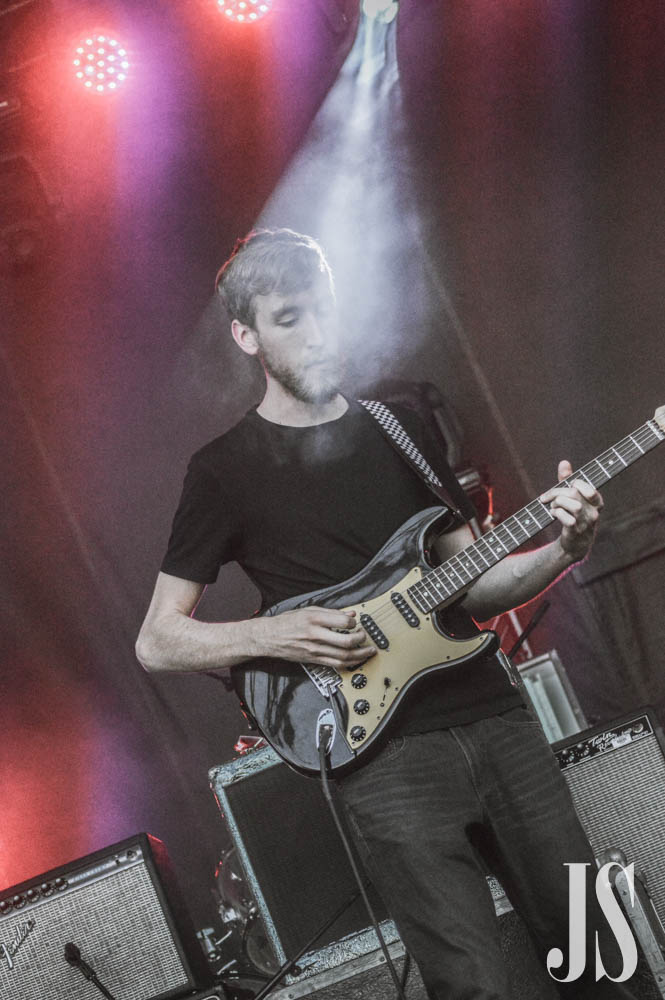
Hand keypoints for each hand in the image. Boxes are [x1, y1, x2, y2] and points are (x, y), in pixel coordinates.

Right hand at [252, 606, 375, 668]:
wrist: (269, 637)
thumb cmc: (287, 622)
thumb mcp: (308, 610)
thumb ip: (331, 612)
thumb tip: (350, 614)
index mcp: (314, 619)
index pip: (342, 622)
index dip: (354, 623)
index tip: (356, 622)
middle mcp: (315, 635)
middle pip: (346, 642)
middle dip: (361, 640)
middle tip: (364, 636)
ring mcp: (314, 650)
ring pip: (343, 656)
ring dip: (360, 655)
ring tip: (368, 651)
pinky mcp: (314, 660)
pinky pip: (335, 664)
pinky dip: (349, 662)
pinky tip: (356, 659)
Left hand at [539, 460, 603, 562]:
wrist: (575, 544)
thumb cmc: (574, 515)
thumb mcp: (572, 497)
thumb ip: (567, 480)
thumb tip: (564, 462)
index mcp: (597, 502)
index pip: (589, 487)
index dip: (574, 484)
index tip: (566, 486)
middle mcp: (594, 512)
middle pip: (574, 493)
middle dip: (556, 492)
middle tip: (547, 497)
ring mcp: (586, 522)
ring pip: (571, 504)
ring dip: (556, 503)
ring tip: (553, 507)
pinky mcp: (576, 531)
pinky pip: (565, 517)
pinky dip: (556, 513)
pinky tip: (553, 514)